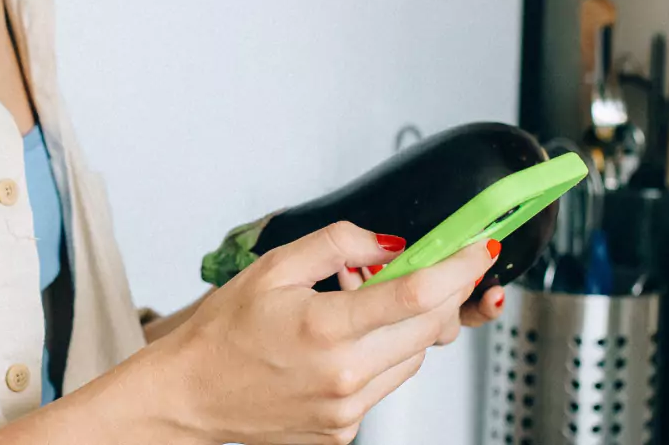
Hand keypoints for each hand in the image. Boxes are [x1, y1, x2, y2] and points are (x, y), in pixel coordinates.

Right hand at [155, 221, 496, 444]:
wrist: (189, 397)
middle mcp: (343, 375)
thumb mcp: (273, 268)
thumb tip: (388, 244)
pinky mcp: (344, 429)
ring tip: (362, 306)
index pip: (417, 293)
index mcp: (325, 328)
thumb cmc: (222, 334)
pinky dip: (381, 357)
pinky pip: (385, 385)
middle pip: (427, 328)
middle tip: (431, 267)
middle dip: (440, 292)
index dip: (459, 267)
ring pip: (412, 358)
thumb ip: (337, 245)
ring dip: (408, 326)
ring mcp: (346, 409)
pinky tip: (345, 343)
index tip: (478, 250)